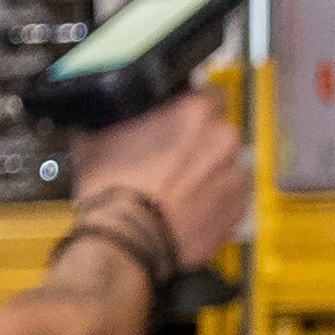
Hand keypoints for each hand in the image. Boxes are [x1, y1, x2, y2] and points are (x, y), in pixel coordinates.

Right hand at [73, 89, 246, 271]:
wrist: (124, 241)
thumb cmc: (112, 192)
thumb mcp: (97, 138)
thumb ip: (120, 118)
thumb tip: (115, 115)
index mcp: (194, 111)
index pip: (205, 93)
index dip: (187, 109)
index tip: (175, 123)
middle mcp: (222, 138)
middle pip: (217, 131)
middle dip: (197, 143)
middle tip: (169, 160)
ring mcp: (234, 173)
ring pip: (224, 164)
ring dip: (206, 172)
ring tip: (175, 190)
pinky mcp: (238, 208)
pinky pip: (229, 197)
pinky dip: (213, 201)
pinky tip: (186, 208)